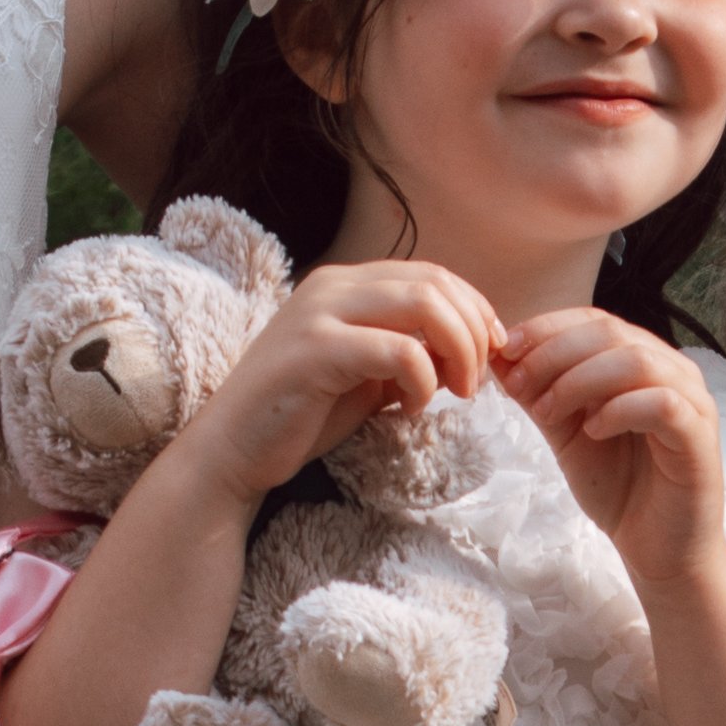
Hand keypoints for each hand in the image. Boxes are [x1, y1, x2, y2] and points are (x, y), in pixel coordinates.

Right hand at [181, 261, 502, 509]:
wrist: (234, 449)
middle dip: (473, 333)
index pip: (434, 275)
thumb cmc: (304, 414)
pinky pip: (398, 350)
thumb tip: (468, 350)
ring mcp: (321, 313)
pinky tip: (410, 409)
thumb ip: (411, 353)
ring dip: (456, 351)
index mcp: (347, 284)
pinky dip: (421, 380)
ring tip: (454, 393)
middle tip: (474, 383)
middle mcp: (333, 286)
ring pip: (423, 304)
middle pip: (436, 284)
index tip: (490, 354)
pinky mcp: (315, 350)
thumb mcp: (369, 376)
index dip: (475, 310)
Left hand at [496, 309, 723, 593]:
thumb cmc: (621, 490)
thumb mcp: (567, 435)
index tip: (507, 350)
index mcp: (644, 363)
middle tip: (519, 383)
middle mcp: (673, 372)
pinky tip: (593, 431)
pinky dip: (620, 410)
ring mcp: (693, 402)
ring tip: (548, 411)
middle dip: (555, 353)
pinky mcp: (700, 438)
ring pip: (638, 361)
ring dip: (581, 380)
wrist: (659, 550)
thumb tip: (499, 358)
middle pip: (613, 333)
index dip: (548, 328)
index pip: (596, 321)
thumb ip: (541, 396)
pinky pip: (663, 404)